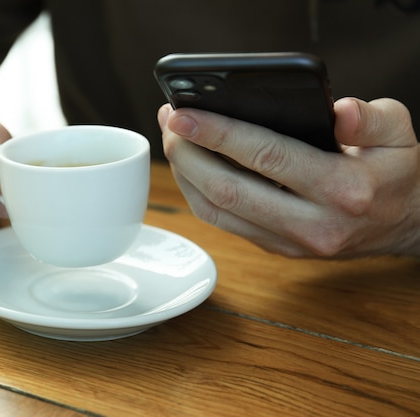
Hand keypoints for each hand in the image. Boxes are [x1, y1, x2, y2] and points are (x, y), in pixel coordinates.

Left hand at [159, 98, 419, 257]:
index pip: (266, 156)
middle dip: (187, 153)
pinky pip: (223, 223)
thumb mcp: (399, 132)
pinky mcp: (276, 249)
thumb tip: (338, 111)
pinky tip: (189, 167)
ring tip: (172, 140)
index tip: (183, 114)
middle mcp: (313, 223)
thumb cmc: (396, 171)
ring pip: (217, 213)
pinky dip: (197, 194)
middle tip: (168, 121)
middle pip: (228, 189)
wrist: (406, 224)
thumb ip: (371, 117)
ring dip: (185, 174)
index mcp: (343, 189)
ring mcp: (290, 242)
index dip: (218, 134)